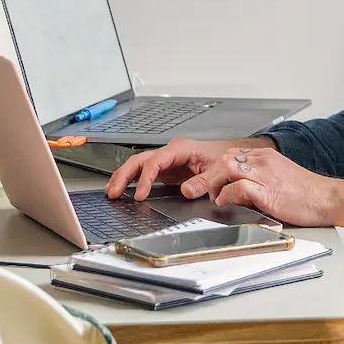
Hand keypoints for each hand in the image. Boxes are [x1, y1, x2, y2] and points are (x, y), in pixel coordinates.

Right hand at [106, 138, 258, 201]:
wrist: (231, 157)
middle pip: (139, 161)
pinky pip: (144, 173)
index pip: (155, 162)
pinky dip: (132, 181)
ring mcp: (166, 160)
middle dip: (124, 176)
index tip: (140, 194)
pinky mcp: (166, 170)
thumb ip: (203, 182)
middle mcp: (169, 153)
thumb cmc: (225, 159)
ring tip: (112, 192)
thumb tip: (186, 191)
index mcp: (180, 149)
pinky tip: (123, 190)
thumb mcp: (218, 170)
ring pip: (138, 165)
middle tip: (114, 192)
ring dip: (123, 178)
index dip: (145, 178)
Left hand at [184, 142, 343, 229]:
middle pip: (225, 158)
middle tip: (202, 189)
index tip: (210, 181)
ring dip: (213, 182)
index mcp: (266, 157)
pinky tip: (223, 202)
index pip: (232, 155)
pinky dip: (227, 194)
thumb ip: (258, 182)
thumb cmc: (307, 194)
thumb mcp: (279, 180)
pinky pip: (239, 186)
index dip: (217, 168)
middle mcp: (264, 161)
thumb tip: (239, 192)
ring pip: (227, 167)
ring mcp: (265, 174)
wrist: (327, 198)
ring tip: (209, 195)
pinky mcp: (268, 191)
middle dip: (209, 174)